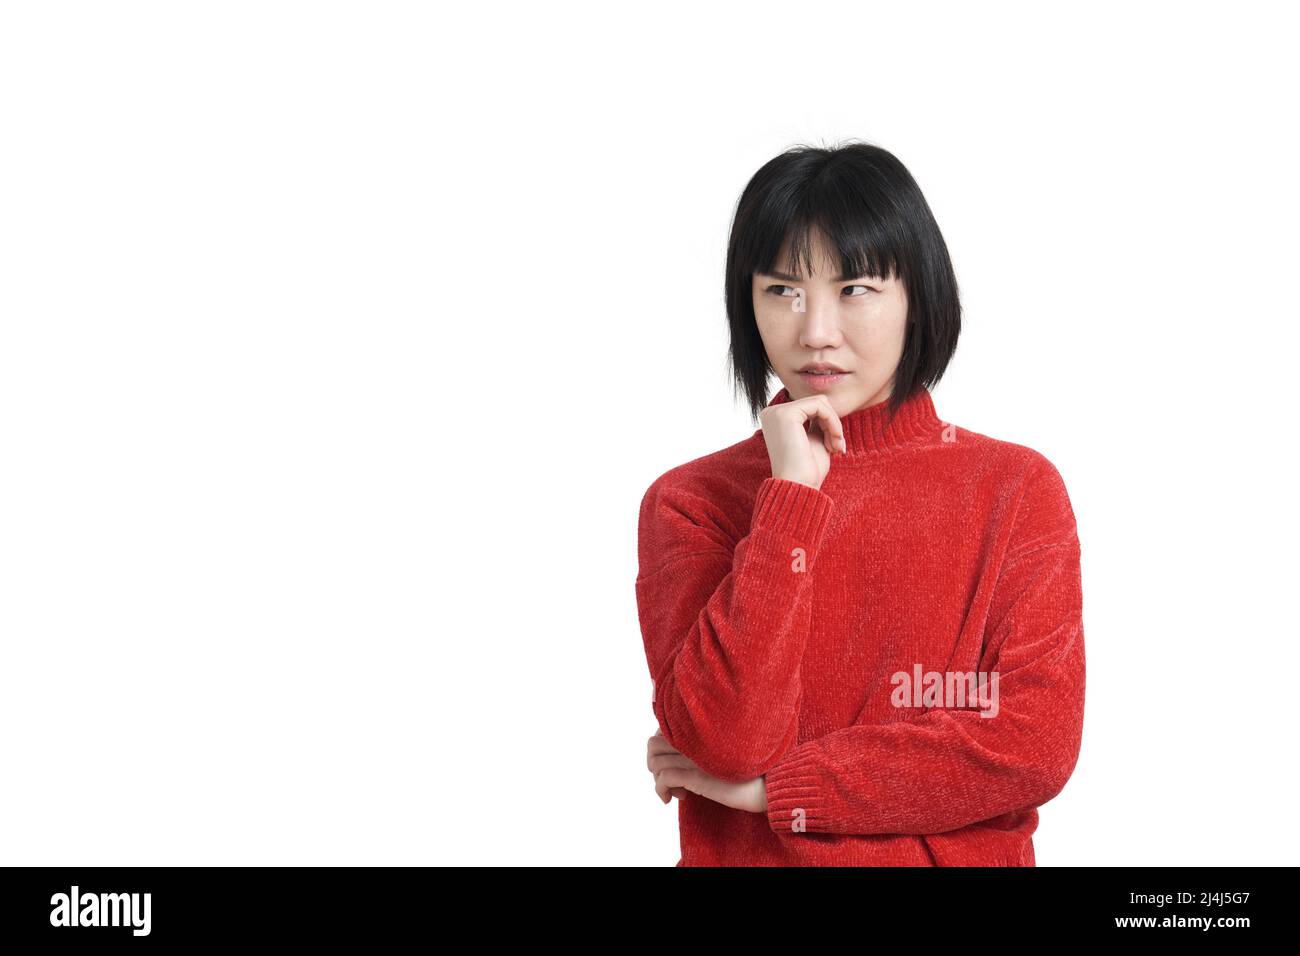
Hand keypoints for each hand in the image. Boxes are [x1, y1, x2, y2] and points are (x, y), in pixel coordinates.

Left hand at [647, 732, 767, 812]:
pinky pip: (663, 779)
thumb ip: (704, 750)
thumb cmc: (751, 772)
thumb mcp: (722, 756)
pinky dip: (663, 790)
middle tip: (670, 778)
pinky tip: (678, 798)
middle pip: (653, 744)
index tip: (672, 763)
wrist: (768, 784)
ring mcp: (693, 757)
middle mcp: (694, 740)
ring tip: (676, 790)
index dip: (661, 748)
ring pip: (655, 762)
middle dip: (654, 763)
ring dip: (659, 780)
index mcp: (701, 732)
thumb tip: (685, 761)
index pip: (663, 730)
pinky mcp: (696, 776)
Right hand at [758, 394, 844, 489]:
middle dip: (833, 423)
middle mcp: (772, 413)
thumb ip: (818, 421)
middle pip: (815, 403)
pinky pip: (820, 406)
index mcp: (776, 419)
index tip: (836, 446)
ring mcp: (777, 412)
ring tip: (836, 446)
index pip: (810, 408)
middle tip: (838, 447)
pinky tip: (834, 441)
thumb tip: (827, 404)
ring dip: (835, 424)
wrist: (799, 487)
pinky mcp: (786, 414)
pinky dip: (833, 422)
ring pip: (820, 403)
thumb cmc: (807, 470)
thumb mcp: (815, 439)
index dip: (828, 423)